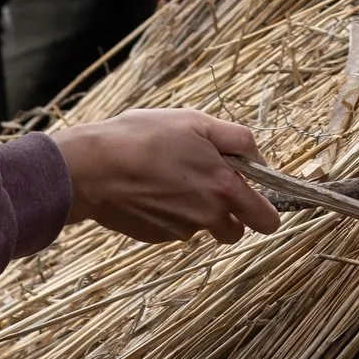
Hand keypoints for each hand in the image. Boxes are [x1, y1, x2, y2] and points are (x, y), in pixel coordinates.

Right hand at [50, 107, 281, 242]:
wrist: (91, 168)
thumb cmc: (145, 137)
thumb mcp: (197, 122)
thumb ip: (238, 140)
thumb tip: (258, 160)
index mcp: (224, 188)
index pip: (266, 220)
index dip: (266, 210)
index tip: (255, 194)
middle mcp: (207, 217)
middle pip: (235, 229)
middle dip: (232, 214)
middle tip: (210, 184)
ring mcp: (180, 230)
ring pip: (202, 225)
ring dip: (196, 208)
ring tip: (170, 175)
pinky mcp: (155, 236)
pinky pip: (174, 226)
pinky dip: (169, 211)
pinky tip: (150, 187)